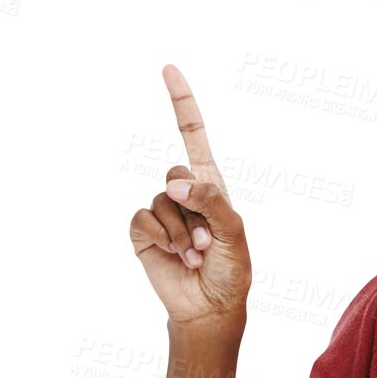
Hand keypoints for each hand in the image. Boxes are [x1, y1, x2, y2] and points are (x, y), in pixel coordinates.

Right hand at [128, 65, 252, 325]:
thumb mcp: (234, 234)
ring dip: (181, 232)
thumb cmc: (230, 272)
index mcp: (210, 186)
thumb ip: (212, 202)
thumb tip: (176, 185)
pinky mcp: (143, 231)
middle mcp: (183, 194)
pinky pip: (143, 219)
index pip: (193, 136)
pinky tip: (173, 255)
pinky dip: (161, 237)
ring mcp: (161, 212)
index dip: (182, 104)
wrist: (209, 308)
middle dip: (194, 207)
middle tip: (208, 241)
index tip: (168, 69)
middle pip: (176, 172)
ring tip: (195, 255)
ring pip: (161, 200)